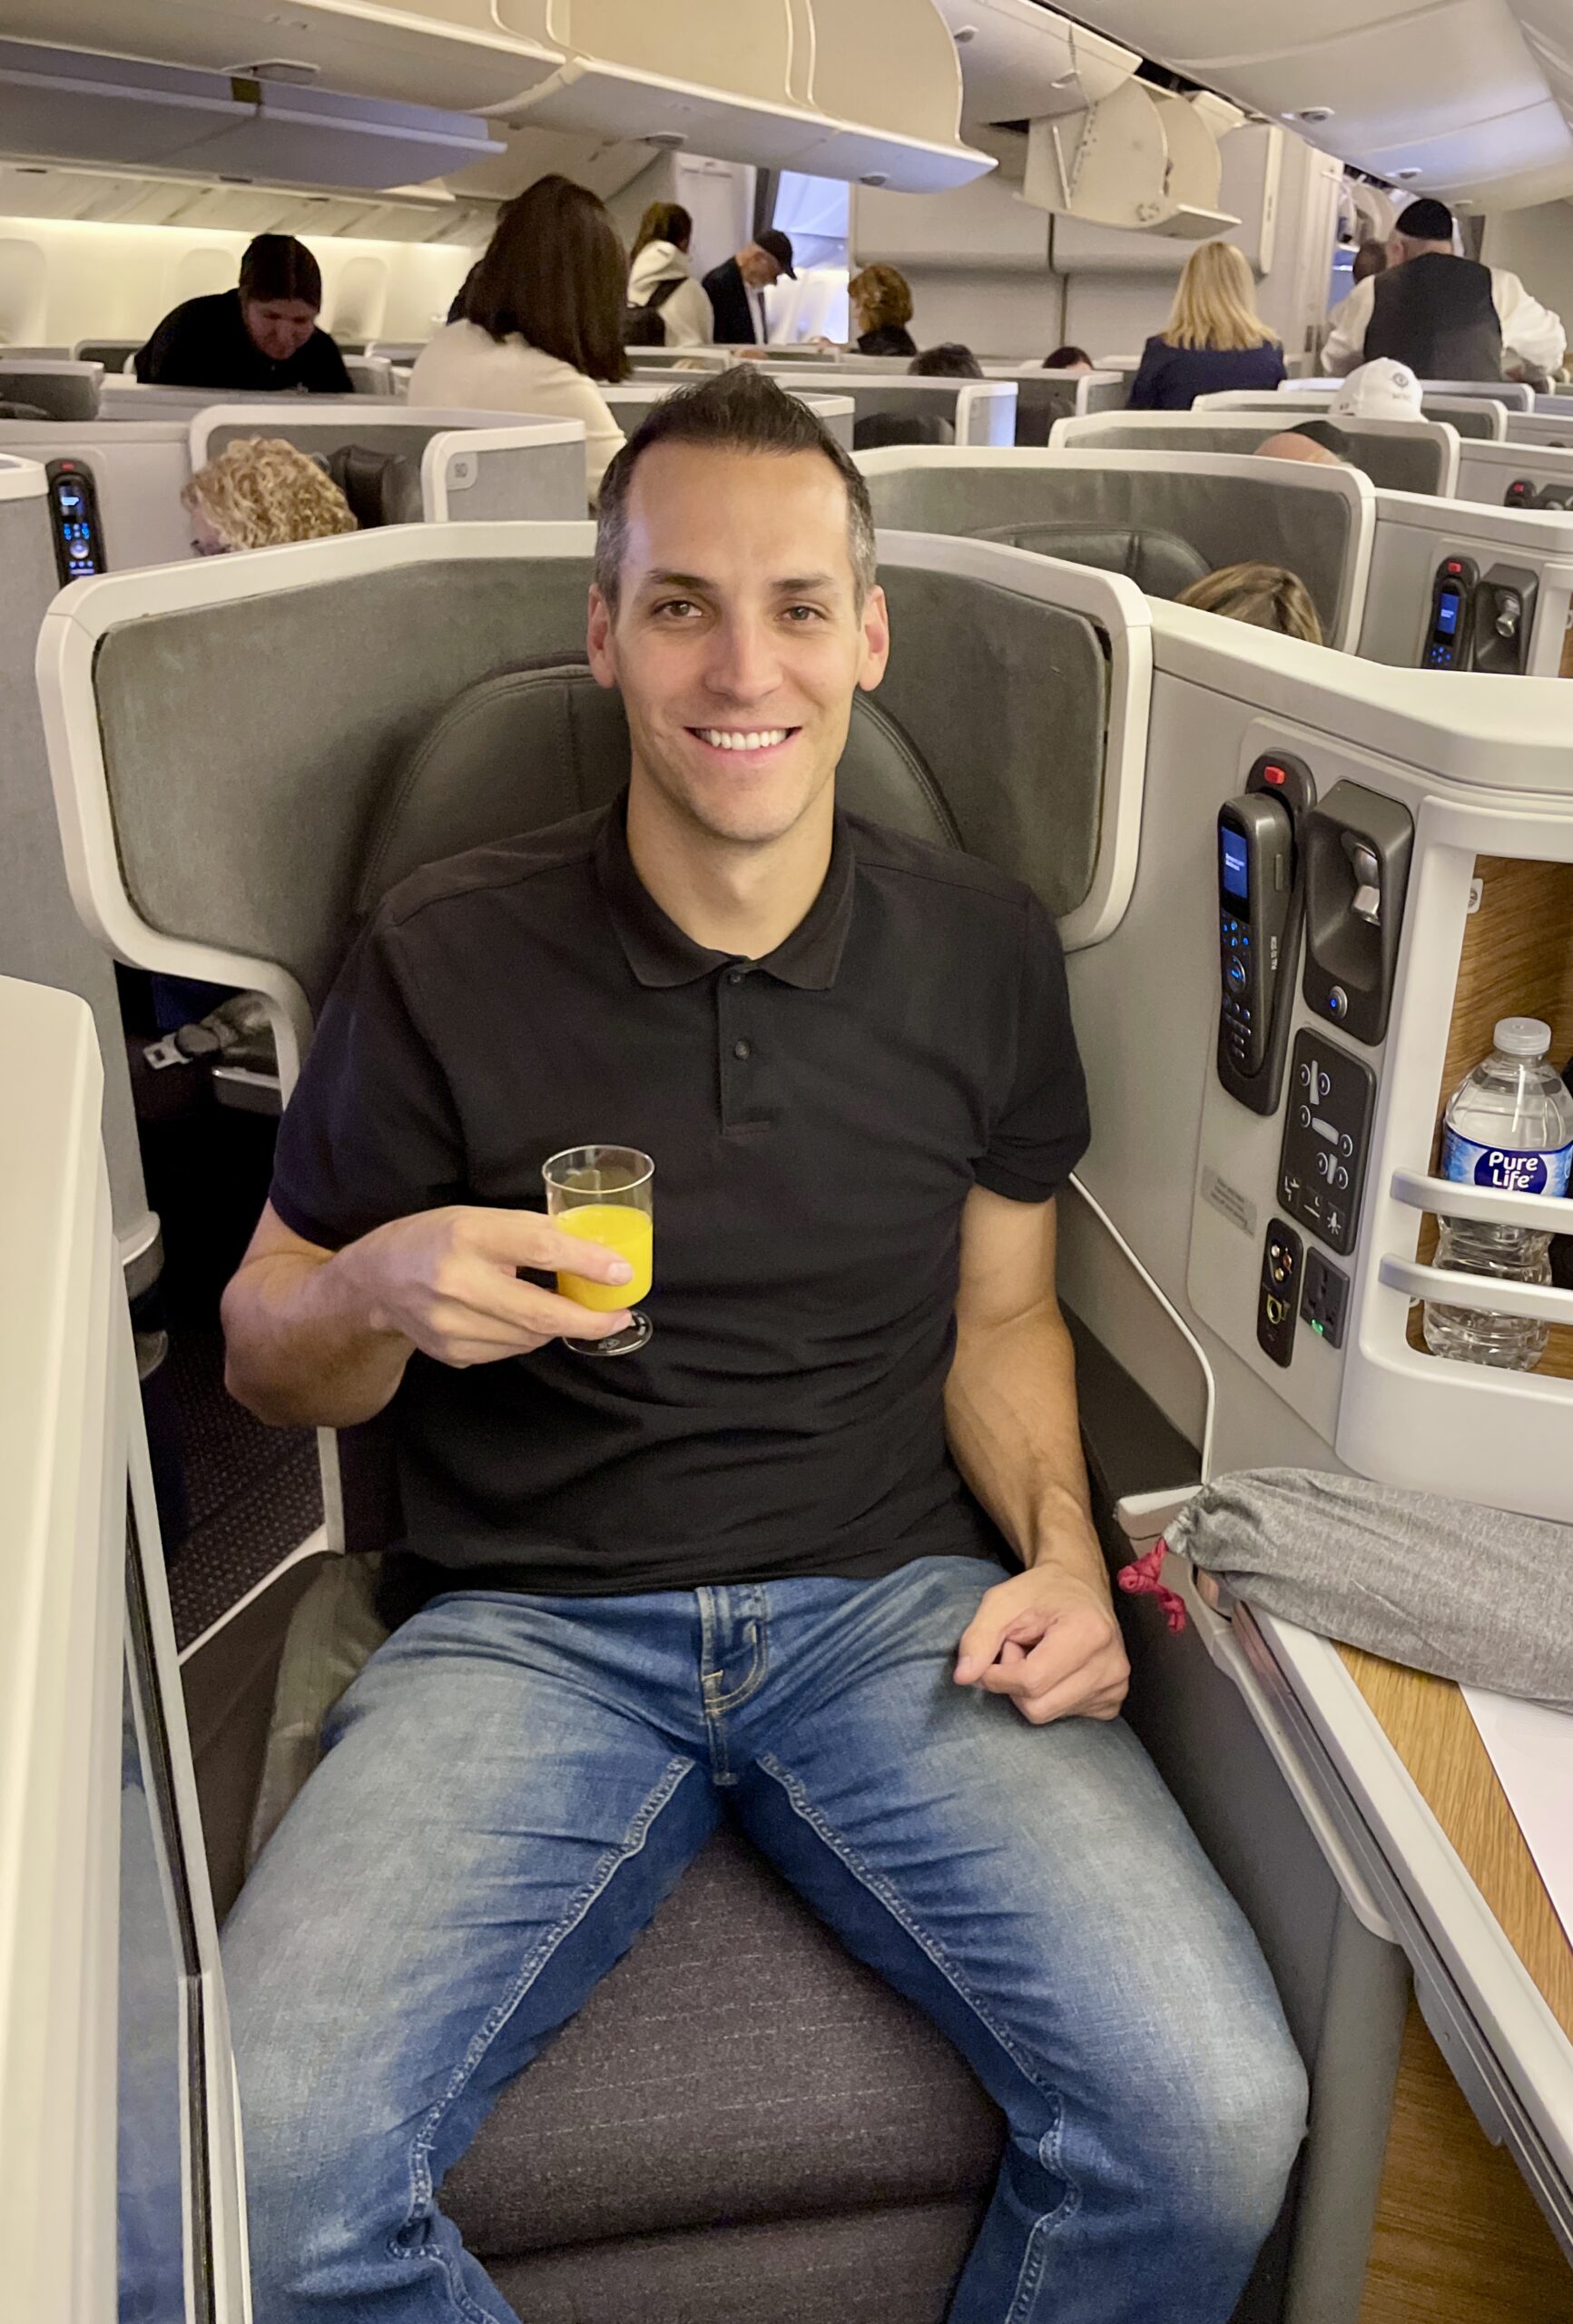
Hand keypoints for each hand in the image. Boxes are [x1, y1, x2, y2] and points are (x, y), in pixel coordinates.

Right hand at [341, 1204, 634, 1364]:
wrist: (379, 1279)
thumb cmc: (438, 1238)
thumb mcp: (480, 1218)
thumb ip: (531, 1232)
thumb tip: (592, 1252)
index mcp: (468, 1235)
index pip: (540, 1249)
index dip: (588, 1263)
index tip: (622, 1274)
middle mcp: (456, 1282)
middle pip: (540, 1313)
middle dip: (589, 1320)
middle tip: (619, 1316)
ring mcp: (450, 1324)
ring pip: (529, 1338)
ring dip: (555, 1327)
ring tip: (559, 1309)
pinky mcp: (451, 1352)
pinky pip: (508, 1350)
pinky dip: (526, 1337)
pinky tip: (515, 1318)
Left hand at [953, 1562, 1129, 1724]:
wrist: (1078, 1585)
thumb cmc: (1040, 1591)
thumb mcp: (1002, 1601)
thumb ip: (979, 1637)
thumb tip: (964, 1678)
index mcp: (1089, 1633)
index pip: (1030, 1681)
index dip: (998, 1674)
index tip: (997, 1649)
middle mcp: (1111, 1665)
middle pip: (1037, 1706)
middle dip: (1014, 1681)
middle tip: (1020, 1648)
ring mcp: (1115, 1686)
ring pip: (1047, 1714)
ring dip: (1029, 1689)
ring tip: (1038, 1655)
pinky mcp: (1112, 1701)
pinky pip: (1063, 1716)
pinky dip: (1048, 1696)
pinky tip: (1055, 1669)